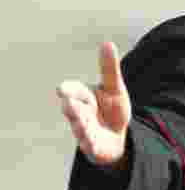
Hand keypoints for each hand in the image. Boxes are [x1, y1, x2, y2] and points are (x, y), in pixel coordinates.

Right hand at [56, 42, 131, 166]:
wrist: (118, 136)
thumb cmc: (113, 108)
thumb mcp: (115, 88)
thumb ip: (109, 69)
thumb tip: (107, 43)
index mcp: (84, 96)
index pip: (74, 91)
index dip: (69, 90)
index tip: (62, 88)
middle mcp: (80, 113)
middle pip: (72, 108)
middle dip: (71, 106)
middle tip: (69, 103)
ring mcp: (84, 130)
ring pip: (79, 126)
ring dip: (79, 124)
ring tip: (80, 122)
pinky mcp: (91, 146)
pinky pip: (89, 145)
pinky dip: (89, 143)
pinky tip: (90, 143)